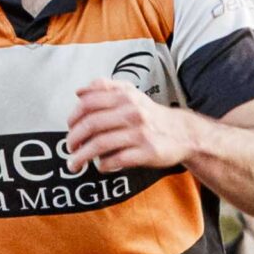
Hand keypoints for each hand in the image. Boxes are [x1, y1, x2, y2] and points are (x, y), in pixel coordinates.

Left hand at [65, 79, 198, 174]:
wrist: (183, 133)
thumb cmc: (150, 115)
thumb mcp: (131, 94)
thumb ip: (106, 88)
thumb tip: (79, 92)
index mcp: (125, 96)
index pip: (88, 103)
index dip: (73, 117)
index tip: (69, 128)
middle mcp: (132, 112)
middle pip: (91, 125)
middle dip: (73, 139)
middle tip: (69, 148)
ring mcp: (140, 133)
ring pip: (100, 144)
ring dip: (82, 157)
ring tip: (74, 164)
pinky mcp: (147, 152)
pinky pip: (116, 159)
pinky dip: (103, 165)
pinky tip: (101, 166)